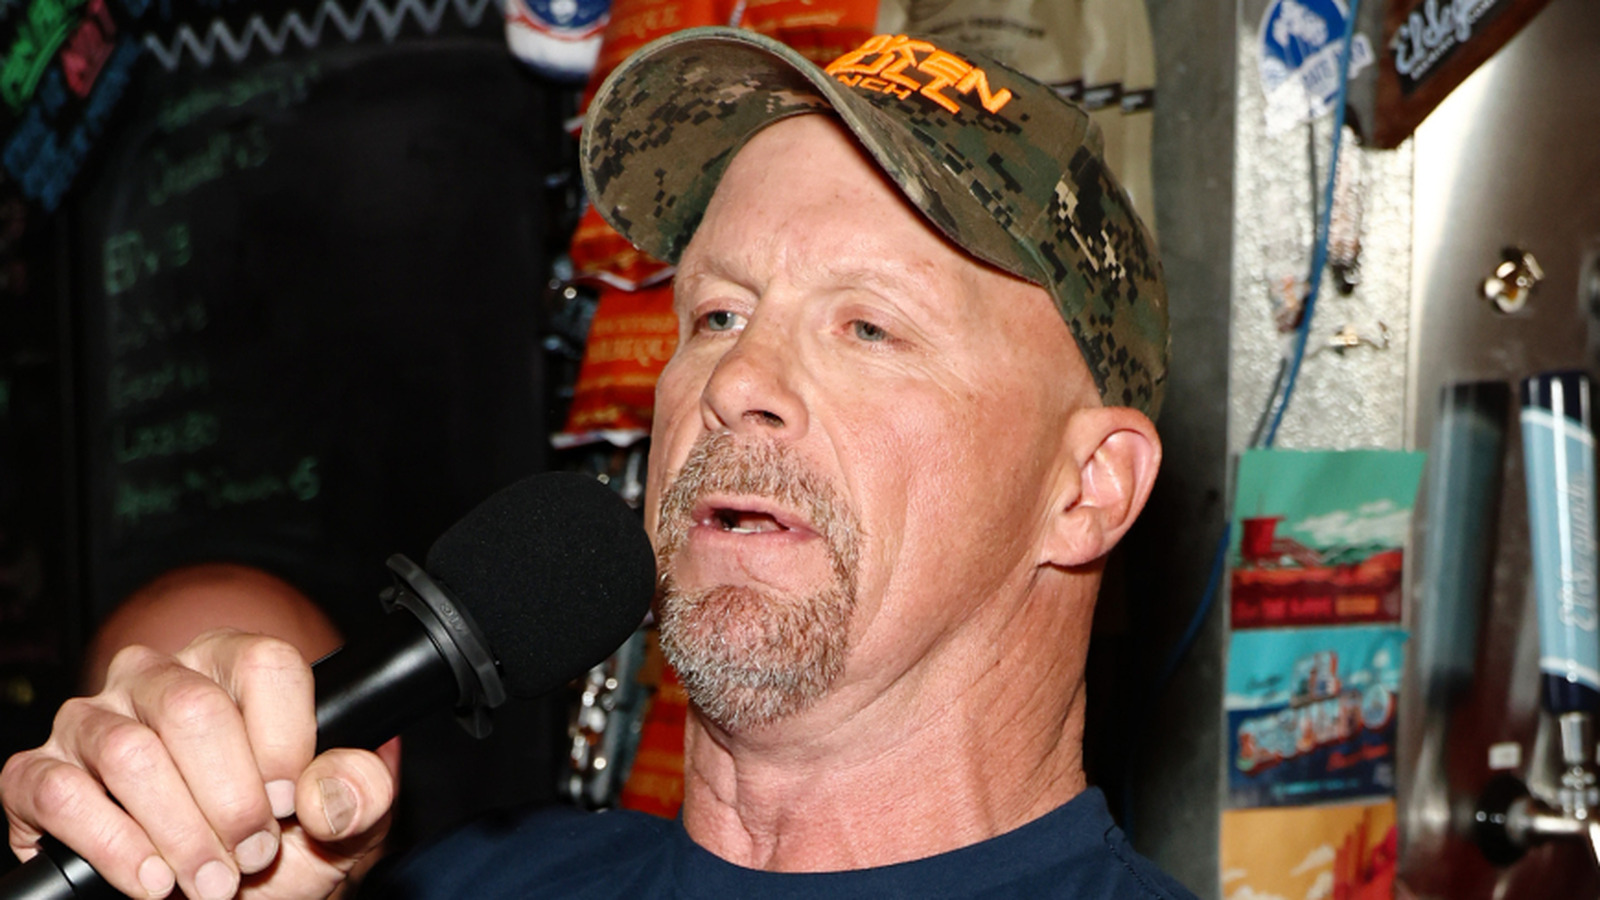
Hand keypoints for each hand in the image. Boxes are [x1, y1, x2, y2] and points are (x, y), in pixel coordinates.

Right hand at [1, 630, 396, 898]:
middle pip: (195, 710)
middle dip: (232, 800)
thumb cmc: (281, 845)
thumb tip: (334, 788)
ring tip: (213, 882)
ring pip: (130, 753)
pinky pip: (61, 795)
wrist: (226, 899)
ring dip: (180, 833)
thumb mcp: (342, 820)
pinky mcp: (38, 774)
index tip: (290, 803)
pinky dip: (114, 847)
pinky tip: (153, 880)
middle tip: (253, 855)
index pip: (264, 664)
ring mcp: (92, 721)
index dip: (284, 741)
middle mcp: (157, 677)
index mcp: (233, 664)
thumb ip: (359, 791)